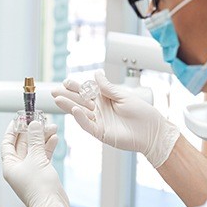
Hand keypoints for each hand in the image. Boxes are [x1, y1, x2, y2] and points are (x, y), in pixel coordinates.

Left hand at [1, 121, 73, 206]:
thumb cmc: (40, 187)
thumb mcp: (36, 158)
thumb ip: (35, 139)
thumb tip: (34, 124)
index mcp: (10, 165)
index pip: (7, 143)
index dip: (13, 130)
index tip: (19, 119)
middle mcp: (18, 168)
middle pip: (22, 144)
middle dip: (31, 132)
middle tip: (39, 120)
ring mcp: (30, 171)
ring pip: (34, 149)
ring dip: (42, 138)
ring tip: (51, 127)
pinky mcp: (41, 174)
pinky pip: (42, 156)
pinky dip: (47, 147)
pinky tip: (54, 138)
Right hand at [51, 70, 179, 167]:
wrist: (152, 131)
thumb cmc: (142, 113)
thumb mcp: (123, 96)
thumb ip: (107, 87)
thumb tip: (96, 74)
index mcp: (104, 99)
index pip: (86, 91)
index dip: (76, 87)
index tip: (66, 81)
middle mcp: (99, 110)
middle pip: (79, 101)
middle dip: (66, 95)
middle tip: (53, 90)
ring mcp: (99, 121)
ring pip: (80, 112)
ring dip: (69, 106)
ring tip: (57, 99)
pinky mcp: (101, 133)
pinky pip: (88, 125)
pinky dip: (81, 118)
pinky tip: (75, 110)